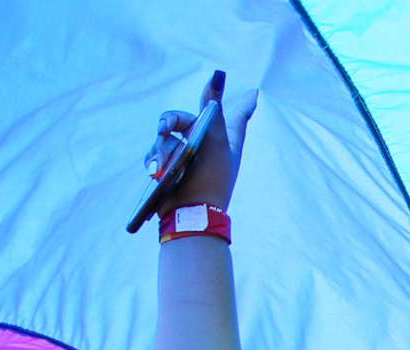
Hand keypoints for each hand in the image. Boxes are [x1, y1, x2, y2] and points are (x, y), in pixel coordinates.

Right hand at [148, 77, 257, 209]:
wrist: (191, 213)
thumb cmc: (211, 177)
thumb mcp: (215, 138)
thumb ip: (213, 106)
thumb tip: (217, 75)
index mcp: (226, 140)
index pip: (238, 116)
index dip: (245, 106)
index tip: (254, 95)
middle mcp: (207, 146)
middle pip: (184, 119)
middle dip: (170, 122)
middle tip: (163, 128)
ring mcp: (187, 157)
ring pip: (165, 137)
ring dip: (161, 149)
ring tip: (161, 166)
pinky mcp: (169, 169)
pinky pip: (155, 154)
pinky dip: (154, 160)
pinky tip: (156, 172)